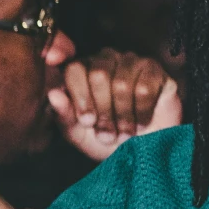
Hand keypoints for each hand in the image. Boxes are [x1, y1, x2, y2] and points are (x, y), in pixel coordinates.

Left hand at [48, 47, 181, 160]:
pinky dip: (142, 112)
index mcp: (83, 69)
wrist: (142, 149)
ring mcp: (132, 62)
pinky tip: (141, 125)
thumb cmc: (105, 139)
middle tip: (107, 135)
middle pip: (99, 75)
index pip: (75, 70)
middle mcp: (107, 59)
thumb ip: (64, 114)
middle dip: (103, 111)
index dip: (80, 97)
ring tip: (124, 134)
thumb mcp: (78, 133)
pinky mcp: (155, 71)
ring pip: (122, 83)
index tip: (87, 122)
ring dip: (123, 116)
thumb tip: (53, 94)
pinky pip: (145, 88)